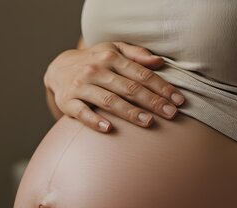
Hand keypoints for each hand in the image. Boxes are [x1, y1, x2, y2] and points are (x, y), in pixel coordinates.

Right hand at [44, 41, 184, 132]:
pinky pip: (82, 113)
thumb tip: (160, 62)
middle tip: (171, 114)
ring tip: (148, 122)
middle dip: (152, 101)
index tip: (178, 100)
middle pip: (129, 88)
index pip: (141, 73)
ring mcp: (81, 86)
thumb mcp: (113, 49)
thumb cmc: (94, 61)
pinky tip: (108, 128)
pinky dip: (95, 121)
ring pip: (109, 100)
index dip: (161, 87)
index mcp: (111, 57)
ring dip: (129, 112)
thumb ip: (136, 54)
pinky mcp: (68, 101)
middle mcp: (96, 70)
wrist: (57, 68)